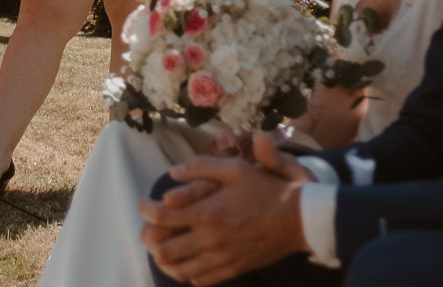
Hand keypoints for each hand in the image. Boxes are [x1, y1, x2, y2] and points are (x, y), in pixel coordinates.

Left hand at [139, 135, 310, 284]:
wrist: (298, 219)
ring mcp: (221, 258)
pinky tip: (185, 261)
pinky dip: (185, 273)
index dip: (145, 209)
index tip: (144, 203)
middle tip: (148, 227)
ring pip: (178, 269)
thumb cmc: (266, 189)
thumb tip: (173, 172)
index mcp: (207, 213)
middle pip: (162, 247)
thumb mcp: (234, 168)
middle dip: (148, 236)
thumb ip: (200, 167)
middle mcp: (210, 240)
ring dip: (163, 258)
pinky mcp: (232, 270)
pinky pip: (199, 280)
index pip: (161, 216)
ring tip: (161, 247)